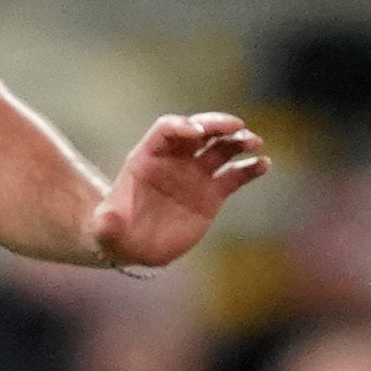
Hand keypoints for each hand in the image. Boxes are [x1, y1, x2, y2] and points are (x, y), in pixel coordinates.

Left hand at [91, 113, 268, 267]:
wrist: (136, 245)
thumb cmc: (117, 232)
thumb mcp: (106, 230)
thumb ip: (107, 224)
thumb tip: (107, 221)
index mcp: (147, 158)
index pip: (166, 130)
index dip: (182, 126)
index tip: (197, 133)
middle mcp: (174, 161)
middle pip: (198, 131)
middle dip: (216, 125)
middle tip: (236, 126)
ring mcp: (195, 175)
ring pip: (220, 149)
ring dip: (237, 141)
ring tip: (255, 142)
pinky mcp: (212, 194)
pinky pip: (234, 176)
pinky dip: (249, 168)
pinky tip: (264, 164)